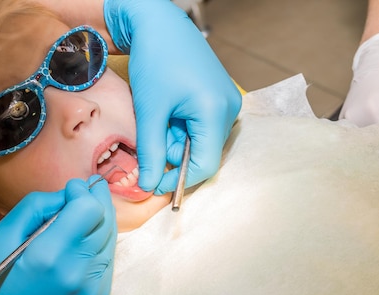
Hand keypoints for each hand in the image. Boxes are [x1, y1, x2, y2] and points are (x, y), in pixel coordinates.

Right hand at [0, 177, 115, 294]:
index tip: (71, 189)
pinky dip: (100, 244)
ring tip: (84, 213)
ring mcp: (93, 287)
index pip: (88, 208)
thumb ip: (37, 206)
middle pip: (105, 219)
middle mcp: (77, 270)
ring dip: (100, 220)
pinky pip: (108, 260)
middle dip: (96, 200)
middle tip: (85, 191)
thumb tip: (69, 194)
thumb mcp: (2, 235)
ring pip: (111, 237)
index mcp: (48, 253)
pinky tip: (83, 242)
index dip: (82, 192)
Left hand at [104, 0, 241, 193]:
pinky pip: (200, 126)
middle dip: (173, 152)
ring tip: (158, 114)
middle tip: (150, 133)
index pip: (205, 165)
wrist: (158, 22)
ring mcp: (226, 102)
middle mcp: (229, 109)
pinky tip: (167, 109)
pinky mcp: (219, 97)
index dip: (178, 180)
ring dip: (174, 138)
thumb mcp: (149, 111)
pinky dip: (180, 127)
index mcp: (216, 111)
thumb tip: (149, 186)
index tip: (154, 184)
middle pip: (202, 153)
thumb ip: (151, 152)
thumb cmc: (154, 60)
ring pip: (199, 141)